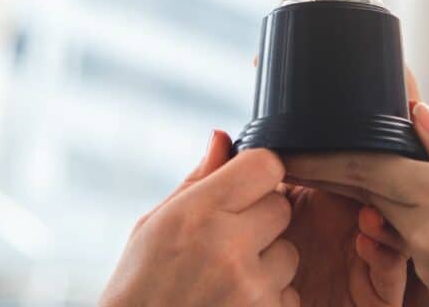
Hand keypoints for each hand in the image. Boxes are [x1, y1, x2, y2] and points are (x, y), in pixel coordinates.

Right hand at [100, 131, 299, 306]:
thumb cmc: (139, 286)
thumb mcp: (154, 225)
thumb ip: (197, 181)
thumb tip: (222, 137)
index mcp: (197, 213)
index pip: (265, 166)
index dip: (256, 174)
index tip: (243, 189)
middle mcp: (228, 247)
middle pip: (281, 207)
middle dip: (261, 220)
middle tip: (227, 241)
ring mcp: (251, 288)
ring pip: (289, 254)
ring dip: (267, 264)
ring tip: (226, 280)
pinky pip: (289, 295)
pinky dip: (269, 300)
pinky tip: (233, 303)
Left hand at [284, 75, 428, 306]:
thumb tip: (416, 115)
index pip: (361, 168)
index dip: (318, 156)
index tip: (284, 146)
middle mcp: (425, 232)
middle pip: (362, 192)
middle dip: (329, 173)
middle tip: (298, 154)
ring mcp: (428, 265)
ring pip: (385, 219)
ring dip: (374, 200)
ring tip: (386, 179)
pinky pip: (408, 246)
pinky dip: (405, 226)